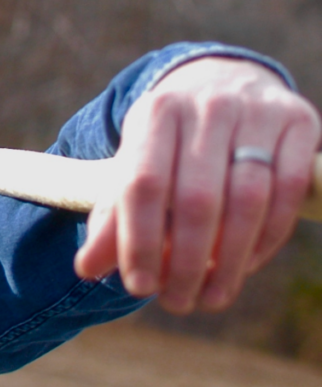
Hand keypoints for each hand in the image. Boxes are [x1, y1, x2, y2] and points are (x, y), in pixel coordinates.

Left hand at [75, 57, 320, 313]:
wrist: (226, 84)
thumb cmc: (171, 143)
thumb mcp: (135, 164)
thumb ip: (112, 215)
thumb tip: (86, 269)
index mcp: (156, 112)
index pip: (143, 185)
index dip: (139, 241)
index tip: (139, 287)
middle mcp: (206, 106)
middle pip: (196, 198)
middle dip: (185, 262)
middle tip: (177, 303)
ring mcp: (256, 111)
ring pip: (247, 199)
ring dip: (230, 260)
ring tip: (211, 297)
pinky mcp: (299, 122)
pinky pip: (288, 191)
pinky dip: (267, 237)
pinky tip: (246, 265)